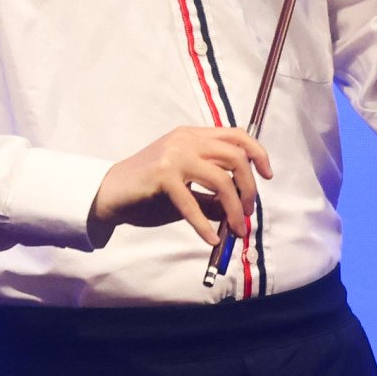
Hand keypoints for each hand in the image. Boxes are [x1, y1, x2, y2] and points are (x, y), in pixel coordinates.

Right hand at [91, 124, 272, 245]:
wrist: (109, 193)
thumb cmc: (148, 191)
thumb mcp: (187, 190)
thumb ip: (214, 196)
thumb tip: (241, 211)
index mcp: (193, 136)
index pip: (237, 135)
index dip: (258, 154)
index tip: (267, 176)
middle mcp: (186, 139)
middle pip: (236, 158)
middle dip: (249, 189)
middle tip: (247, 213)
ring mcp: (174, 154)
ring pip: (221, 180)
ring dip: (234, 210)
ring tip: (236, 230)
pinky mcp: (162, 175)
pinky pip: (193, 203)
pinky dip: (204, 226)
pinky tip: (210, 240)